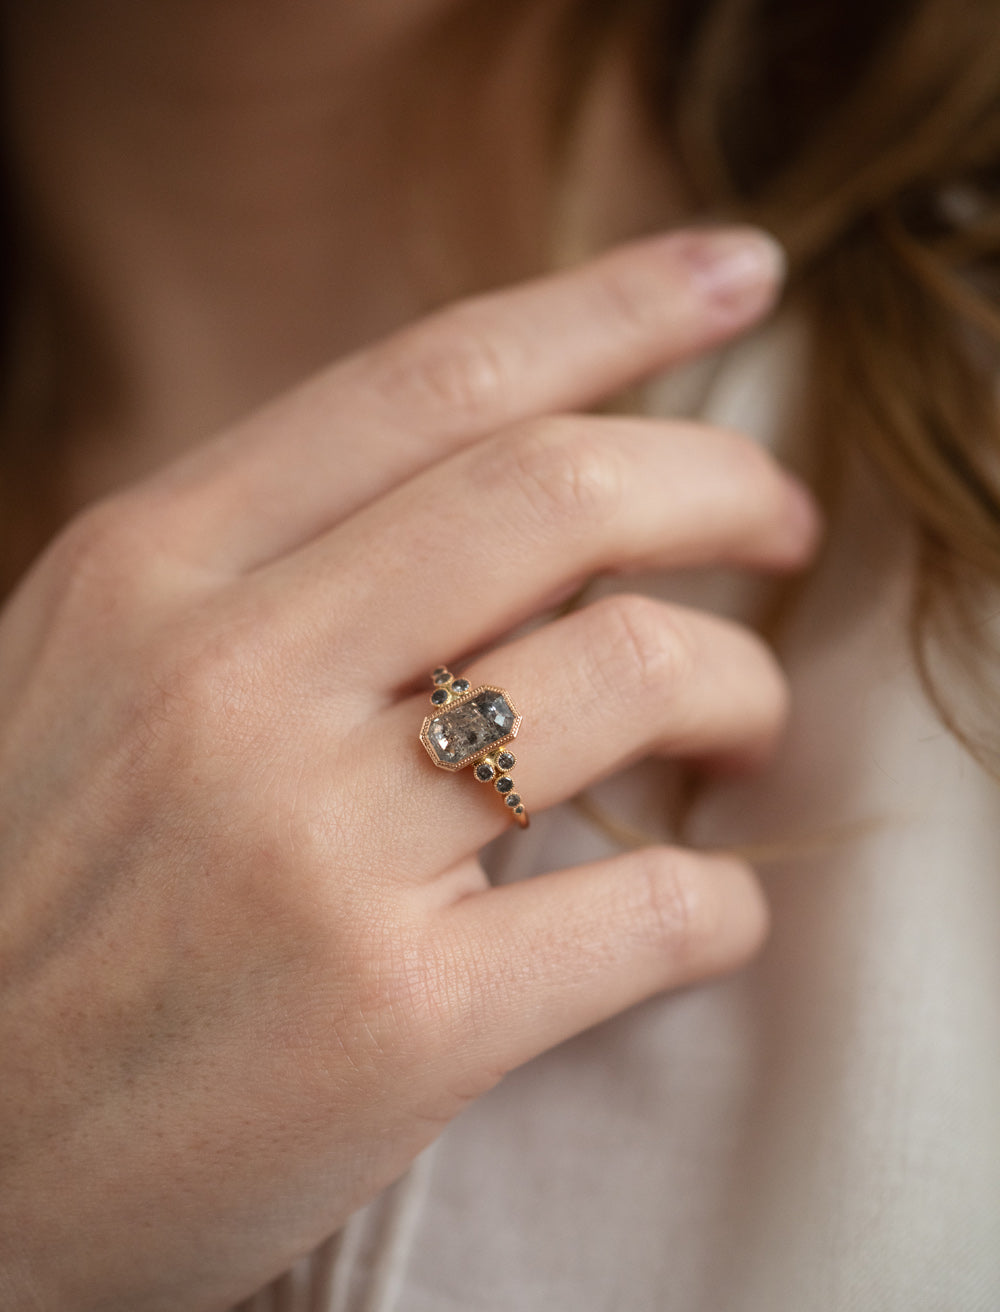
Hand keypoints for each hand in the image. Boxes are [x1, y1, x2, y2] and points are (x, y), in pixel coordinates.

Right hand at [0, 227, 818, 1311]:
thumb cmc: (22, 928)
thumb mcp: (83, 691)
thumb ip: (254, 584)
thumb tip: (484, 516)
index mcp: (147, 576)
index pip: (429, 380)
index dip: (613, 309)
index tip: (735, 278)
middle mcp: (228, 683)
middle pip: (560, 495)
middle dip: (724, 487)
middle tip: (785, 528)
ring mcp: (313, 854)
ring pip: (635, 678)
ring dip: (741, 687)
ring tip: (744, 729)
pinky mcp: (397, 1026)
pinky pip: (647, 909)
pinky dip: (720, 901)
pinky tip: (704, 910)